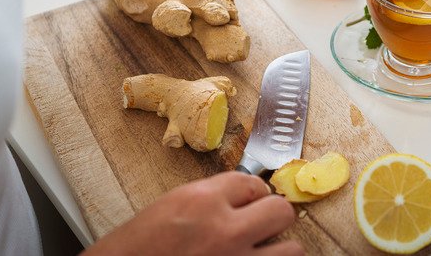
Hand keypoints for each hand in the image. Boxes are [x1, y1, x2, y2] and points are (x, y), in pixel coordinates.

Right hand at [83, 172, 300, 255]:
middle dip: (272, 215)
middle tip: (261, 223)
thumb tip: (243, 197)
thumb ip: (211, 198)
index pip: (253, 182)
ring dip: (279, 248)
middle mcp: (224, 231)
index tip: (250, 200)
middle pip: (281, 210)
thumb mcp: (171, 206)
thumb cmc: (137, 247)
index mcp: (202, 202)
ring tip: (263, 250)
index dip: (252, 192)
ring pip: (292, 249)